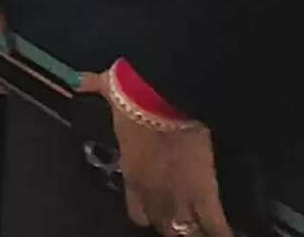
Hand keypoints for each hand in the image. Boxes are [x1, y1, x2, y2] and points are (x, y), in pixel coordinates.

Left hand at [99, 69, 231, 236]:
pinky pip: (214, 224)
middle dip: (174, 226)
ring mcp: (177, 195)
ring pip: (186, 230)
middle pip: (164, 225)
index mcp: (132, 174)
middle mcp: (152, 192)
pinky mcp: (203, 191)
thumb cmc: (131, 95)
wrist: (158, 96)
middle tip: (186, 223)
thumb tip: (81, 80)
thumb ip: (97, 90)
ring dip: (196, 232)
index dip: (150, 214)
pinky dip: (222, 233)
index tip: (158, 213)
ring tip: (206, 233)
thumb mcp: (110, 95)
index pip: (138, 213)